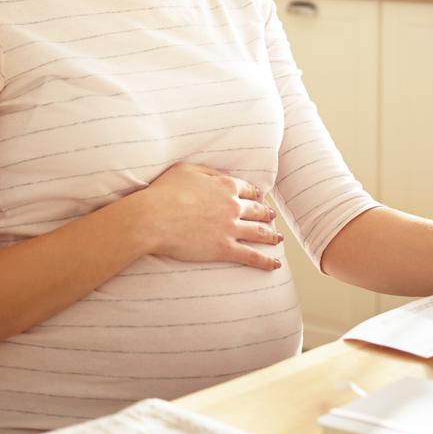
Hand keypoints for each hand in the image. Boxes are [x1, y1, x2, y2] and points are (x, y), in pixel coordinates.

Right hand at [136, 163, 282, 271]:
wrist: (154, 218)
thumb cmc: (164, 192)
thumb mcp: (187, 170)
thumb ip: (208, 172)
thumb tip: (221, 176)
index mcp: (225, 185)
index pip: (247, 190)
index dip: (255, 195)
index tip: (259, 199)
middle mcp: (233, 206)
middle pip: (257, 210)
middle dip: (266, 214)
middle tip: (272, 217)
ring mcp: (230, 228)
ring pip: (259, 232)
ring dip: (271, 236)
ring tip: (278, 238)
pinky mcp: (224, 249)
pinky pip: (251, 256)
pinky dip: (266, 260)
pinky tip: (275, 263)